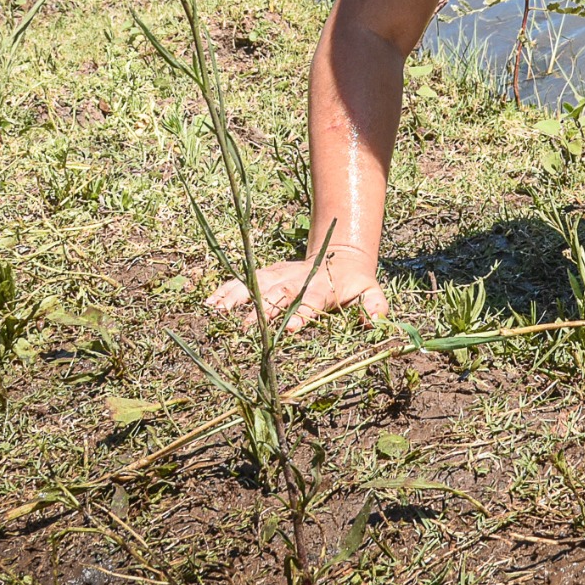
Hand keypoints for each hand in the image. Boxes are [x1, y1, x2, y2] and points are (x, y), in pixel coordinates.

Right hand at [208, 255, 387, 330]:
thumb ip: (375, 306)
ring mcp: (280, 275)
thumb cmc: (356, 283)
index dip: (301, 313)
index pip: (311, 300)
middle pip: (277, 295)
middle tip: (243, 330)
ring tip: (216, 313)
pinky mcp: (267, 274)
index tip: (289, 329)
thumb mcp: (372, 292)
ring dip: (236, 298)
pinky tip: (208, 304)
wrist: (341, 254)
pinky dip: (226, 290)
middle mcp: (298, 279)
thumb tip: (375, 321)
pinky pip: (244, 281)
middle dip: (261, 312)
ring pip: (255, 284)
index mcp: (324, 288)